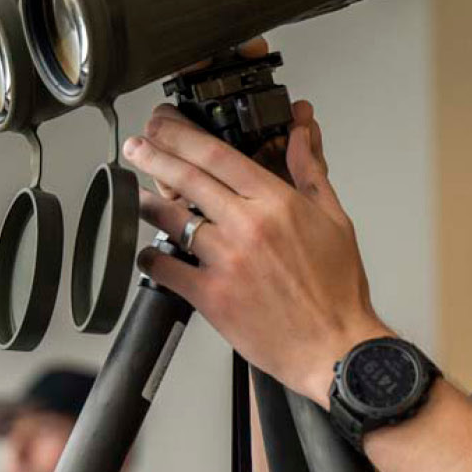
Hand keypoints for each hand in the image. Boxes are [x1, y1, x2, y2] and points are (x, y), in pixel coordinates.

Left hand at [119, 85, 384, 393]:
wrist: (334, 347)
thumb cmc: (336, 290)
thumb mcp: (334, 219)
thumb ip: (309, 171)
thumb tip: (300, 131)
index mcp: (277, 203)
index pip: (218, 154)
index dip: (183, 134)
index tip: (164, 125)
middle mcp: (247, 226)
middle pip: (187, 178)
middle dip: (153, 154)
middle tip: (136, 144)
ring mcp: (225, 261)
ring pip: (170, 219)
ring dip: (146, 202)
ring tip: (135, 193)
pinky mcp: (210, 296)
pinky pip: (165, 268)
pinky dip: (150, 257)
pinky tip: (147, 252)